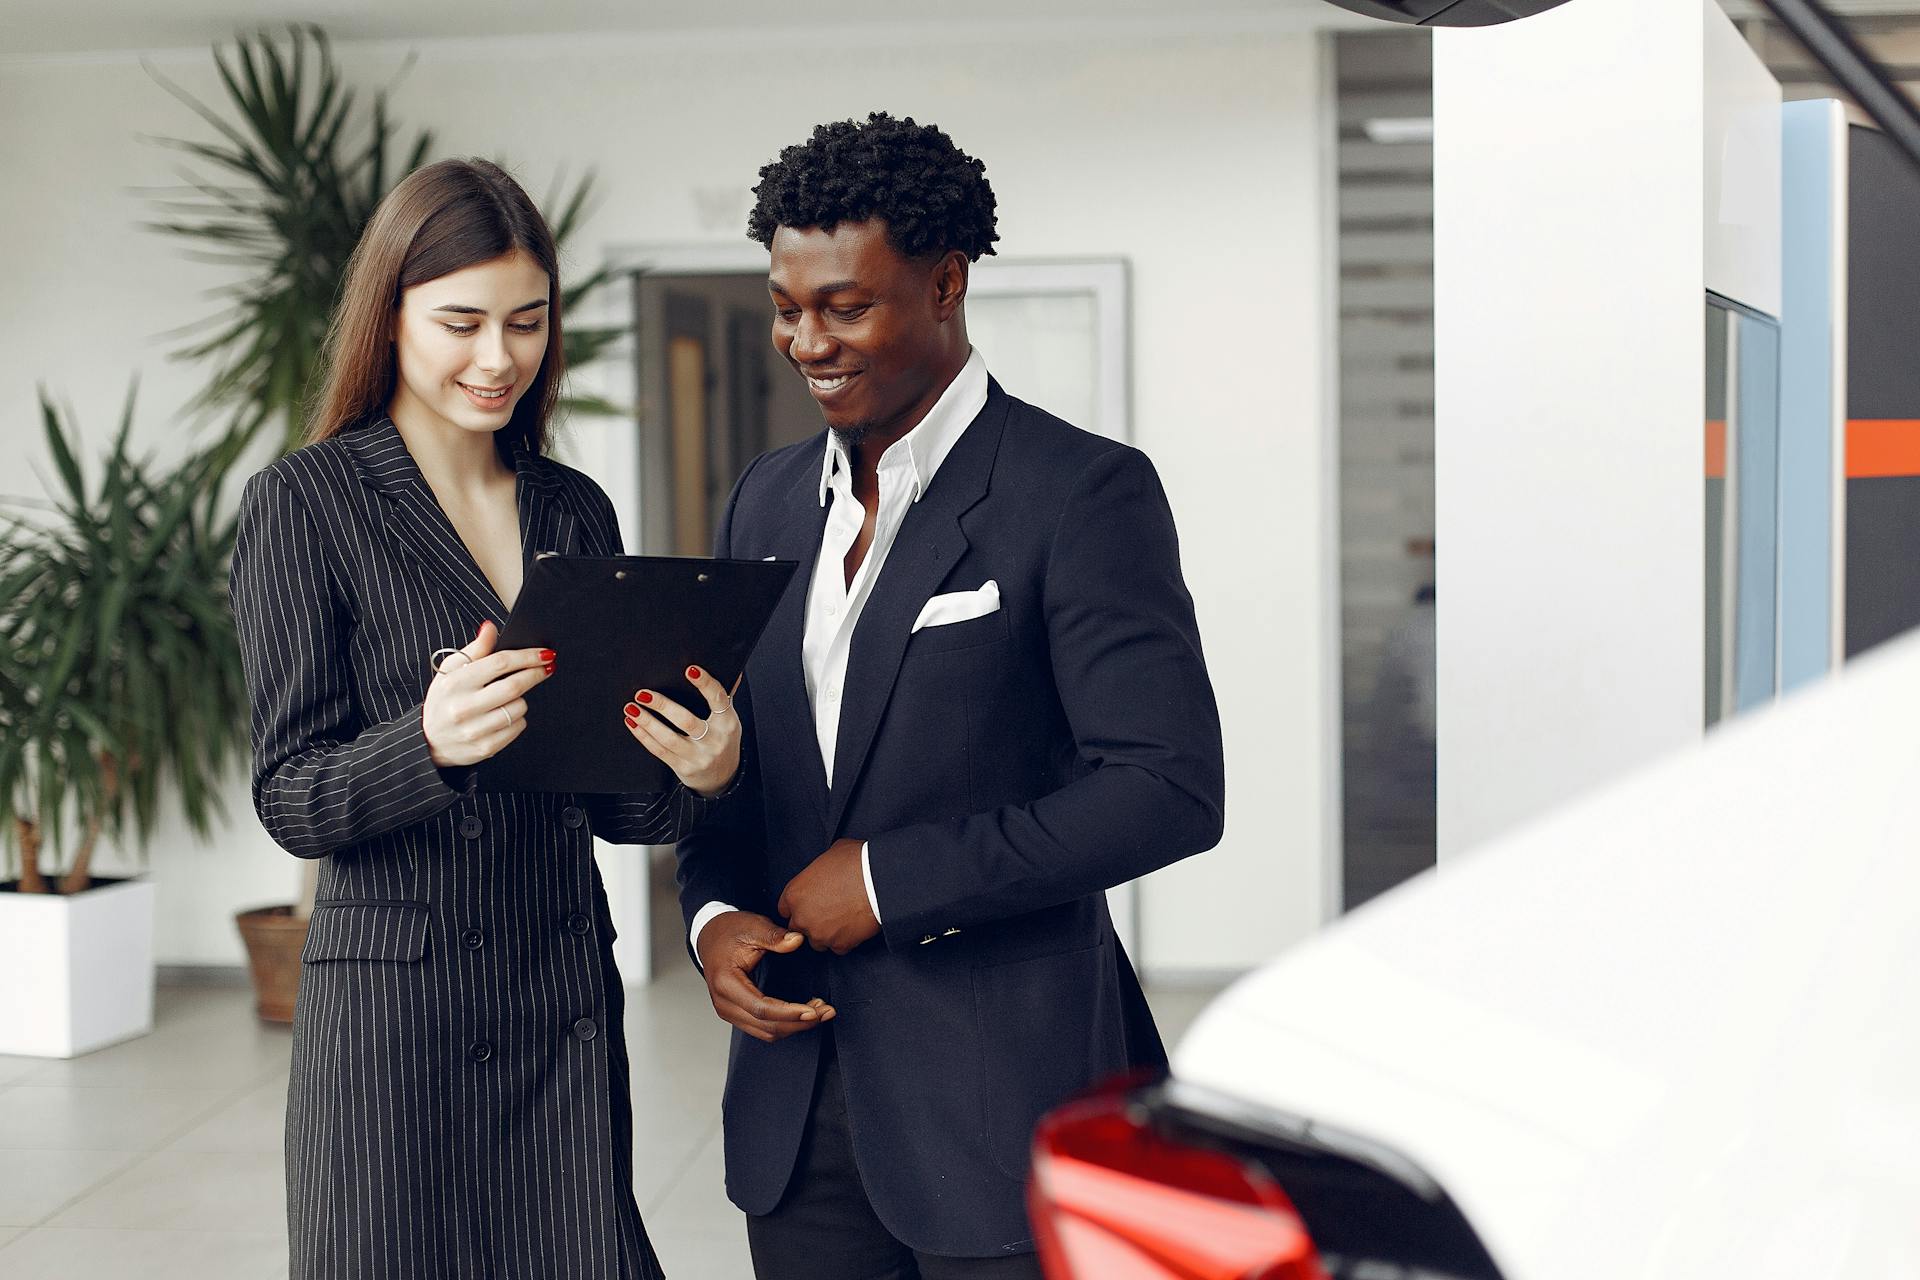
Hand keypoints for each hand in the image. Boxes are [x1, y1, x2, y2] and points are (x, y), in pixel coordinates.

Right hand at [423, 621, 554, 766]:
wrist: (429, 741)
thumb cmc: (444, 700)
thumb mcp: (450, 670)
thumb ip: (474, 649)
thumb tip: (490, 628)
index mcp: (455, 683)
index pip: (499, 663)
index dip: (527, 656)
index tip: (544, 653)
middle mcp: (463, 707)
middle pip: (514, 686)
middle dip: (536, 674)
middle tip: (546, 667)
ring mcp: (475, 730)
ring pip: (518, 708)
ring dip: (522, 698)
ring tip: (509, 697)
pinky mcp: (486, 747)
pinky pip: (517, 727)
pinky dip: (517, 718)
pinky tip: (504, 714)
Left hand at [624, 664, 741, 796]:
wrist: (722, 778)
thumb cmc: (721, 741)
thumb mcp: (728, 720)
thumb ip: (724, 697)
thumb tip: (733, 671)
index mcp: (727, 723)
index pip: (718, 699)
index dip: (705, 683)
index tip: (690, 669)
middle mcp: (714, 740)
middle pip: (686, 720)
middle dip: (662, 705)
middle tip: (642, 694)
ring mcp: (699, 757)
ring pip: (668, 738)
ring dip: (647, 722)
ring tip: (631, 708)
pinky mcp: (684, 768)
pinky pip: (660, 751)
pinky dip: (644, 736)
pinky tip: (633, 724)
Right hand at [695, 910, 834, 1042]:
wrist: (710, 935)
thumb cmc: (729, 931)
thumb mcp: (752, 927)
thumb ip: (774, 936)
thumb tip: (797, 940)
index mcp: (726, 983)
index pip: (761, 1008)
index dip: (789, 1013)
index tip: (814, 1010)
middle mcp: (724, 1003)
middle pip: (766, 1026)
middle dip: (799, 1022)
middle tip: (827, 1011)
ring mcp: (729, 1012)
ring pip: (766, 1032)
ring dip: (795, 1026)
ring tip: (821, 1011)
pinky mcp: (737, 1014)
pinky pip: (763, 1028)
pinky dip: (786, 1024)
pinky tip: (804, 1013)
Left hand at [778, 839, 880, 954]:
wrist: (880, 880)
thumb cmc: (856, 862)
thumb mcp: (830, 855)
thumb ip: (819, 870)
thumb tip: (826, 871)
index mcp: (795, 894)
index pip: (785, 909)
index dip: (799, 906)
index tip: (810, 904)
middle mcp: (802, 917)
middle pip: (798, 928)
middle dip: (811, 921)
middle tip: (829, 911)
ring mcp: (820, 934)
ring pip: (818, 941)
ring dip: (827, 933)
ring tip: (843, 919)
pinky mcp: (840, 945)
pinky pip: (838, 947)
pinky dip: (845, 939)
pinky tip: (854, 926)